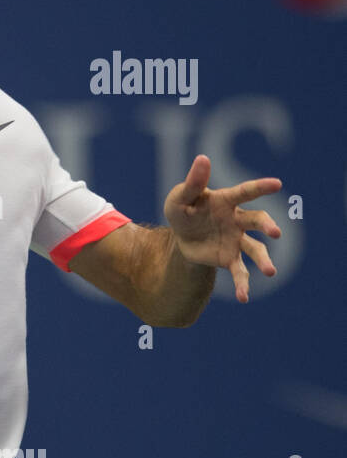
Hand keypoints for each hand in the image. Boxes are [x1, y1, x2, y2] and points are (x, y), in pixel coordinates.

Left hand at [163, 154, 281, 302]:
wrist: (180, 236)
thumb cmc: (184, 209)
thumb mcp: (181, 197)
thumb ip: (193, 182)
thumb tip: (202, 159)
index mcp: (226, 201)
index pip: (245, 192)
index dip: (260, 187)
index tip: (277, 184)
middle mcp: (237, 220)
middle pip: (257, 220)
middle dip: (267, 225)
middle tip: (275, 232)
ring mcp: (237, 240)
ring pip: (255, 249)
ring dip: (264, 260)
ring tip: (270, 272)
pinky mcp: (230, 258)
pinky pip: (240, 272)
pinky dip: (242, 285)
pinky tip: (243, 298)